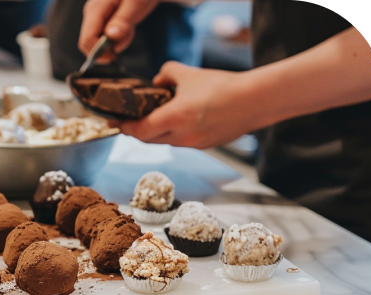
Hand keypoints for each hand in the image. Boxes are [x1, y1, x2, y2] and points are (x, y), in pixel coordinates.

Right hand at [78, 0, 159, 60]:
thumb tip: (111, 36)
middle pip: (90, 44)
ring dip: (116, 42)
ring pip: (97, 43)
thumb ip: (123, 20)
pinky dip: (117, 38)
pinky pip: (104, 37)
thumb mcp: (136, 4)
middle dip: (109, 48)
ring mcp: (94, 16)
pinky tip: (126, 25)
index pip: (87, 40)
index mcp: (96, 8)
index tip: (116, 55)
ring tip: (130, 27)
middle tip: (128, 34)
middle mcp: (91, 12)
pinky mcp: (100, 19)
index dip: (99, 53)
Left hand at [115, 61, 253, 148]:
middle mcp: (182, 136)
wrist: (255, 100)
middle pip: (148, 139)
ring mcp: (194, 144)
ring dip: (155, 132)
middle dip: (137, 130)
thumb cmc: (224, 87)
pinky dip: (173, 133)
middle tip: (128, 120)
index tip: (114, 122)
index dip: (124, 127)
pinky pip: (180, 142)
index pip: (139, 130)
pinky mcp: (204, 145)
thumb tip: (157, 80)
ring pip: (165, 141)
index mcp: (174, 118)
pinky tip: (177, 121)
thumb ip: (167, 74)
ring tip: (152, 118)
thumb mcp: (189, 74)